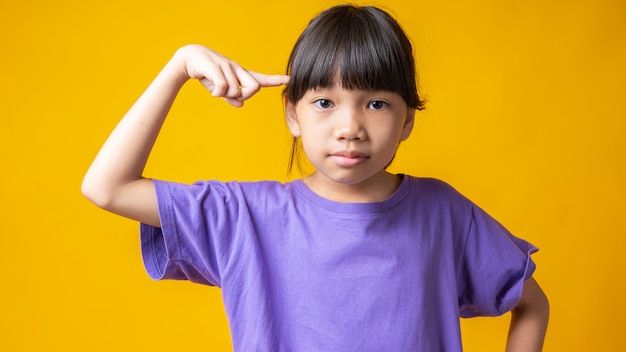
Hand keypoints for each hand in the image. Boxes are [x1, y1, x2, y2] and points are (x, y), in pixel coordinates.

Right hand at [174, 44, 289, 106]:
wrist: (189, 60)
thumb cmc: (207, 75)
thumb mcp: (220, 90)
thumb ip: (231, 98)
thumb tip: (241, 104)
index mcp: (240, 74)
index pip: (260, 79)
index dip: (275, 80)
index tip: (289, 80)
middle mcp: (237, 69)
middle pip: (254, 87)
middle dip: (246, 96)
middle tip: (231, 96)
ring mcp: (228, 67)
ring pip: (236, 91)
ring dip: (225, 95)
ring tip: (215, 89)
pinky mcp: (217, 68)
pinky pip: (223, 88)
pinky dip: (217, 94)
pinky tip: (211, 89)